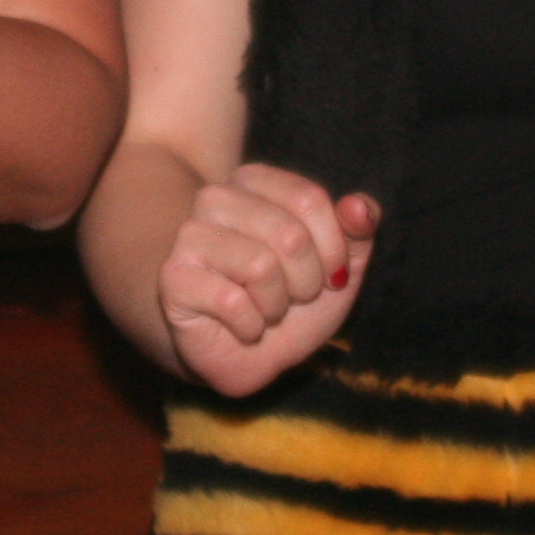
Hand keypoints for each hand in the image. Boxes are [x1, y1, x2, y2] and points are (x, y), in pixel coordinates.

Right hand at [158, 163, 379, 396]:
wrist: (245, 352)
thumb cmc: (291, 299)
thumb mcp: (339, 266)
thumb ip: (357, 231)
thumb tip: (360, 207)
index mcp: (254, 181)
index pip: (309, 199)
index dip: (333, 249)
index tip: (331, 276)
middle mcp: (216, 197)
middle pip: (289, 235)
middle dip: (306, 282)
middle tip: (293, 298)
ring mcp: (190, 236)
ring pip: (261, 266)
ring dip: (277, 305)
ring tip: (266, 310)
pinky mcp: (175, 278)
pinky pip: (233, 302)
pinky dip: (251, 326)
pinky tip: (242, 326)